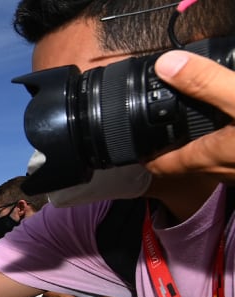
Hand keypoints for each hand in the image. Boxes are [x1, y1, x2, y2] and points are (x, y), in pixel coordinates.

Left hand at [145, 51, 234, 181]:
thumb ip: (205, 83)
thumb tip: (166, 65)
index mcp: (210, 156)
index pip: (163, 165)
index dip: (145, 156)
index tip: (132, 146)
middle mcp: (225, 171)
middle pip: (187, 162)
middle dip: (173, 146)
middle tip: (162, 126)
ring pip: (213, 160)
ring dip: (202, 144)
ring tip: (195, 122)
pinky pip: (234, 153)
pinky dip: (228, 140)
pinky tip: (232, 120)